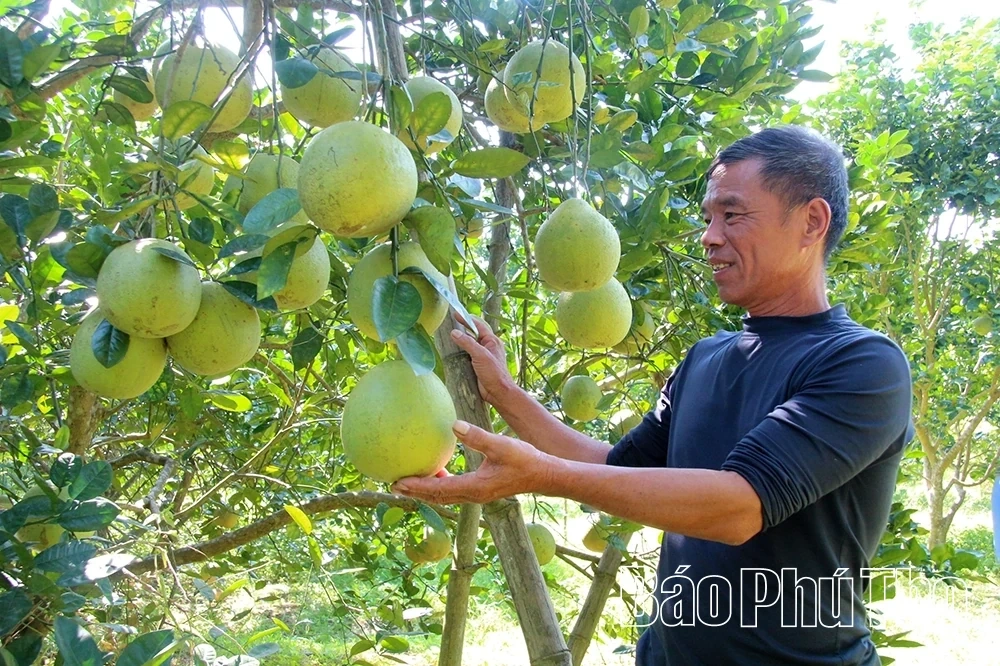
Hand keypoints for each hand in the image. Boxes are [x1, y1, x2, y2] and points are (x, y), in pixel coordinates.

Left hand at [391, 420, 556, 503]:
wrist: (544, 475)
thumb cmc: (525, 460)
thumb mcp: (501, 445)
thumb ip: (477, 436)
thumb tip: (453, 424)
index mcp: (475, 486)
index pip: (439, 489)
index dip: (417, 486)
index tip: (398, 482)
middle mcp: (473, 494)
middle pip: (437, 497)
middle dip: (414, 491)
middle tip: (392, 484)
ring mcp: (477, 493)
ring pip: (444, 494)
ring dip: (426, 489)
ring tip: (407, 480)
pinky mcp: (482, 489)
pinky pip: (454, 488)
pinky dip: (441, 482)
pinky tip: (437, 469)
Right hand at [449, 314, 515, 407]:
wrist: (498, 392)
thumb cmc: (494, 373)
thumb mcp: (480, 355)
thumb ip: (467, 343)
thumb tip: (454, 332)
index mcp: (492, 341)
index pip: (478, 325)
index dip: (467, 319)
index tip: (455, 314)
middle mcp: (488, 346)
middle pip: (474, 334)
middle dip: (463, 328)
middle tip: (450, 323)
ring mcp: (483, 356)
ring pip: (470, 344)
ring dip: (461, 340)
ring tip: (449, 336)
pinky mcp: (478, 365)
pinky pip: (468, 354)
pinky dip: (460, 352)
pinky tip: (453, 352)